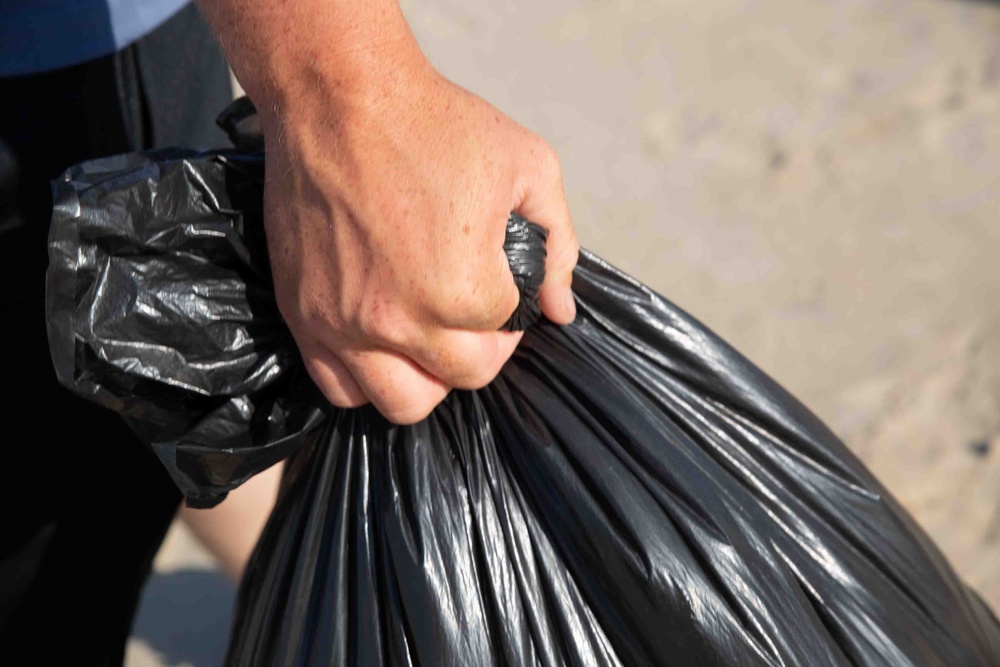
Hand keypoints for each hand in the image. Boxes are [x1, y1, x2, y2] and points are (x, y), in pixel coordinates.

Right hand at [259, 50, 577, 423]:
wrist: (338, 98)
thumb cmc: (433, 124)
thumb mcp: (528, 165)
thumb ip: (558, 245)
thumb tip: (561, 308)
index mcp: (464, 290)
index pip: (505, 335)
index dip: (512, 311)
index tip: (502, 284)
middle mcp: (403, 321)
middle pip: (464, 376)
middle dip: (481, 347)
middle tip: (473, 312)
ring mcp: (346, 326)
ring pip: (403, 403)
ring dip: (429, 378)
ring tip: (428, 338)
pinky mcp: (305, 317)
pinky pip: (339, 387)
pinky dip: (367, 378)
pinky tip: (380, 342)